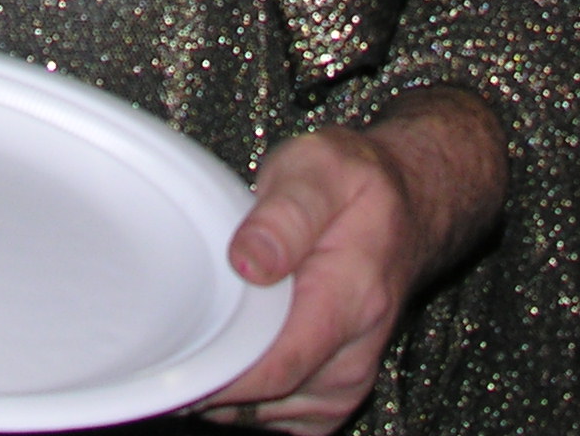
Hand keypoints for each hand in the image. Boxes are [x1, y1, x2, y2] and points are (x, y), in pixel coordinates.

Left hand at [197, 88, 506, 432]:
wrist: (405, 207)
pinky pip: (278, 419)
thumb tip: (249, 261)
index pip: (276, 368)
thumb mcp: (321, 168)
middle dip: (212, 378)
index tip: (174, 357)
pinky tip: (233, 355)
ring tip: (207, 334)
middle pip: (264, 400)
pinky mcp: (335, 393)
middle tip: (176, 334)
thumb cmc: (356, 185)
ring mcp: (346, 381)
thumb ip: (285, 214)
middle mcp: (355, 355)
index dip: (217, 374)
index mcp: (350, 300)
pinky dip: (247, 399)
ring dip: (227, 389)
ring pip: (266, 416)